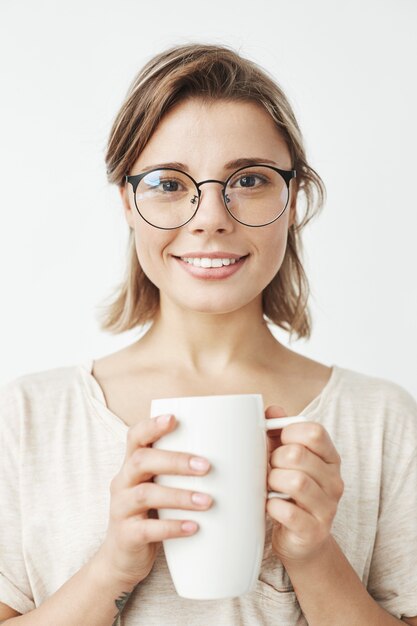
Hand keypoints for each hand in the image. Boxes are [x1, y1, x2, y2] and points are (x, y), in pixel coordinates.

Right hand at [95, 414, 211, 586]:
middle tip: (207, 467)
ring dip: (179, 496)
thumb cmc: (153, 514)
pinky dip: (172, 527)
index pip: (135, 437)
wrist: (124, 559)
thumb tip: (238, 458)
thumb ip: (182, 472)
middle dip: (175, 460)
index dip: (151, 425)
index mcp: (132, 465)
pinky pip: (147, 529)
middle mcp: (122, 482)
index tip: (174, 418)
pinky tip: (193, 527)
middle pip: (141, 461)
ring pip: (144, 494)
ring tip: (207, 501)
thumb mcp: (160, 487)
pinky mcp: (126, 536)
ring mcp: (121, 509)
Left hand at [265, 405, 343, 564]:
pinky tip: (271, 506)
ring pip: (295, 482)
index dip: (289, 432)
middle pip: (298, 455)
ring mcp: (328, 508)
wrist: (301, 541)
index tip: (278, 442)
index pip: (315, 432)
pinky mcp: (315, 531)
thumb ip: (278, 432)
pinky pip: (289, 512)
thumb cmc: (289, 491)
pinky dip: (273, 506)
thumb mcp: (285, 458)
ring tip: (270, 487)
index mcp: (330, 458)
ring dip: (273, 481)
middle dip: (275, 459)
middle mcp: (335, 481)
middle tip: (271, 469)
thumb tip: (271, 410)